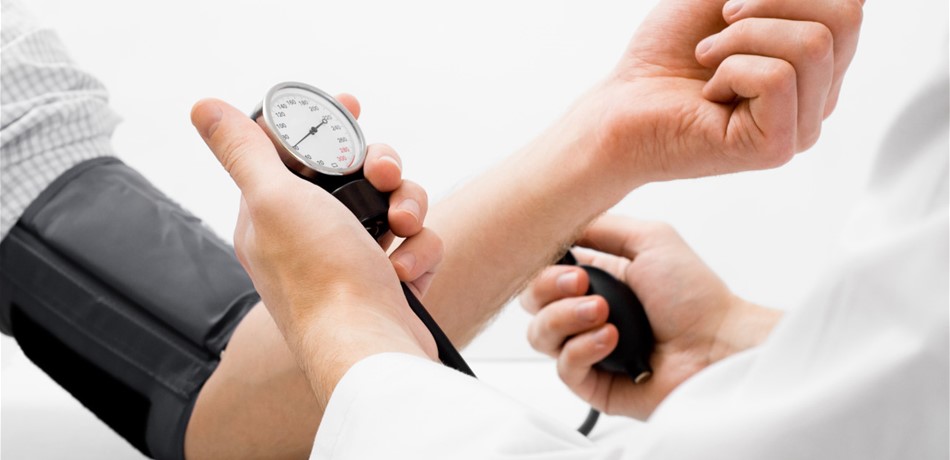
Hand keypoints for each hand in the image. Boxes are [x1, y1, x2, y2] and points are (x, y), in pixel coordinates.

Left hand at [190, 96, 440, 410]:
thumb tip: (205, 108)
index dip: (324, 127)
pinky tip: (404, 271)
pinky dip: (418, 251)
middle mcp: (310, 235)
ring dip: (407, 207)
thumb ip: (244, 151)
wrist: (370, 347)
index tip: (350, 108)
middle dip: (379, 167)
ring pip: (392, 203)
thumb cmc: (321, 280)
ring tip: (403, 227)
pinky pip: (415, 242)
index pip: (296, 152)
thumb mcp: (273, 200)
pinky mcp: (388, 280)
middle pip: (354, 173)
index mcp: (272, 214)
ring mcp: (351, 259)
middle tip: (384, 174)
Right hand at [520, 215, 780, 418]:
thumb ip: (599, 225)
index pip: (542, 272)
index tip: (566, 261)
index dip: (543, 266)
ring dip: (566, 318)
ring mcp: (588, 349)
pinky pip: (563, 369)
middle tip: (583, 284)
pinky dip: (583, 349)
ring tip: (604, 314)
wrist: (720, 345)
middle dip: (549, 289)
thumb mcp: (650, 238)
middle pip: (531, 304)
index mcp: (596, 279)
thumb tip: (559, 221)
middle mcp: (586, 314)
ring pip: (540, 336)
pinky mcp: (594, 384)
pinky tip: (611, 339)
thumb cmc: (696, 296)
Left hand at [565, 0, 863, 184]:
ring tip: (708, 60)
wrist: (620, 104)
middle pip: (844, 19)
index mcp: (818, 62)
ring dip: (741, 38)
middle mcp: (821, 96)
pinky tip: (708, 95)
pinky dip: (731, 70)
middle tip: (718, 28)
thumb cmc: (668, 52)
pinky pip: (777, 78)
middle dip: (768, 4)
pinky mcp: (777, 148)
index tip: (729, 7)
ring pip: (812, 45)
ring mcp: (803, 126)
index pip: (849, 6)